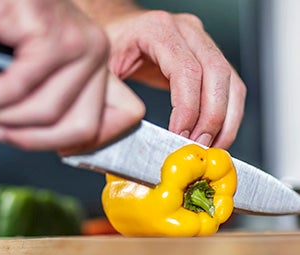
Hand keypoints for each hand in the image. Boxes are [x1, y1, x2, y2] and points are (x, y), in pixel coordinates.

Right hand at [0, 0, 144, 151]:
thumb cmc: (0, 14)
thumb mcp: (27, 67)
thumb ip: (44, 99)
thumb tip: (43, 134)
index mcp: (94, 61)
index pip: (120, 115)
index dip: (87, 141)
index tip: (55, 149)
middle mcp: (95, 53)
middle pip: (82, 127)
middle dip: (32, 139)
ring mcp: (79, 45)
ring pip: (47, 113)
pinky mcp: (53, 37)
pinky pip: (19, 89)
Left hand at [104, 10, 246, 148]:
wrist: (120, 29)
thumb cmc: (112, 45)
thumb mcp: (104, 66)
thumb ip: (113, 94)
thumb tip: (122, 128)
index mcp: (158, 29)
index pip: (186, 70)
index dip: (188, 108)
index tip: (181, 135)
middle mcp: (186, 30)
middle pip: (217, 74)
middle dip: (212, 117)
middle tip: (199, 145)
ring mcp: (201, 41)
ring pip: (230, 81)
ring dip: (226, 119)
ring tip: (211, 146)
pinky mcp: (208, 56)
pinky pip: (229, 85)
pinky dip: (227, 113)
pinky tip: (216, 133)